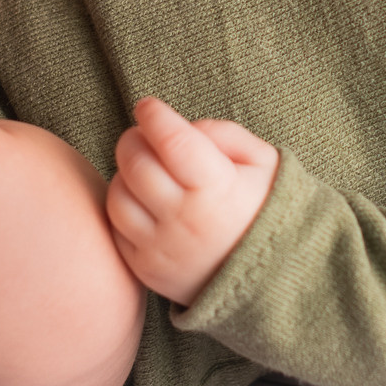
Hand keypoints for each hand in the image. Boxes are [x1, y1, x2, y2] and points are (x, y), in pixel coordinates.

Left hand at [105, 97, 277, 306]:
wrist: (269, 279)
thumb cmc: (264, 210)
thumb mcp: (264, 163)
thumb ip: (226, 134)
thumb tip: (184, 128)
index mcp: (218, 189)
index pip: (171, 140)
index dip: (154, 115)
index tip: (149, 106)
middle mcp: (185, 219)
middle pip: (135, 164)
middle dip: (133, 139)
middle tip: (144, 135)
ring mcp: (162, 248)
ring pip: (118, 196)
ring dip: (125, 173)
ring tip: (146, 169)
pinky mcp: (147, 269)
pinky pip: (117, 229)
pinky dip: (124, 207)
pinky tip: (144, 201)